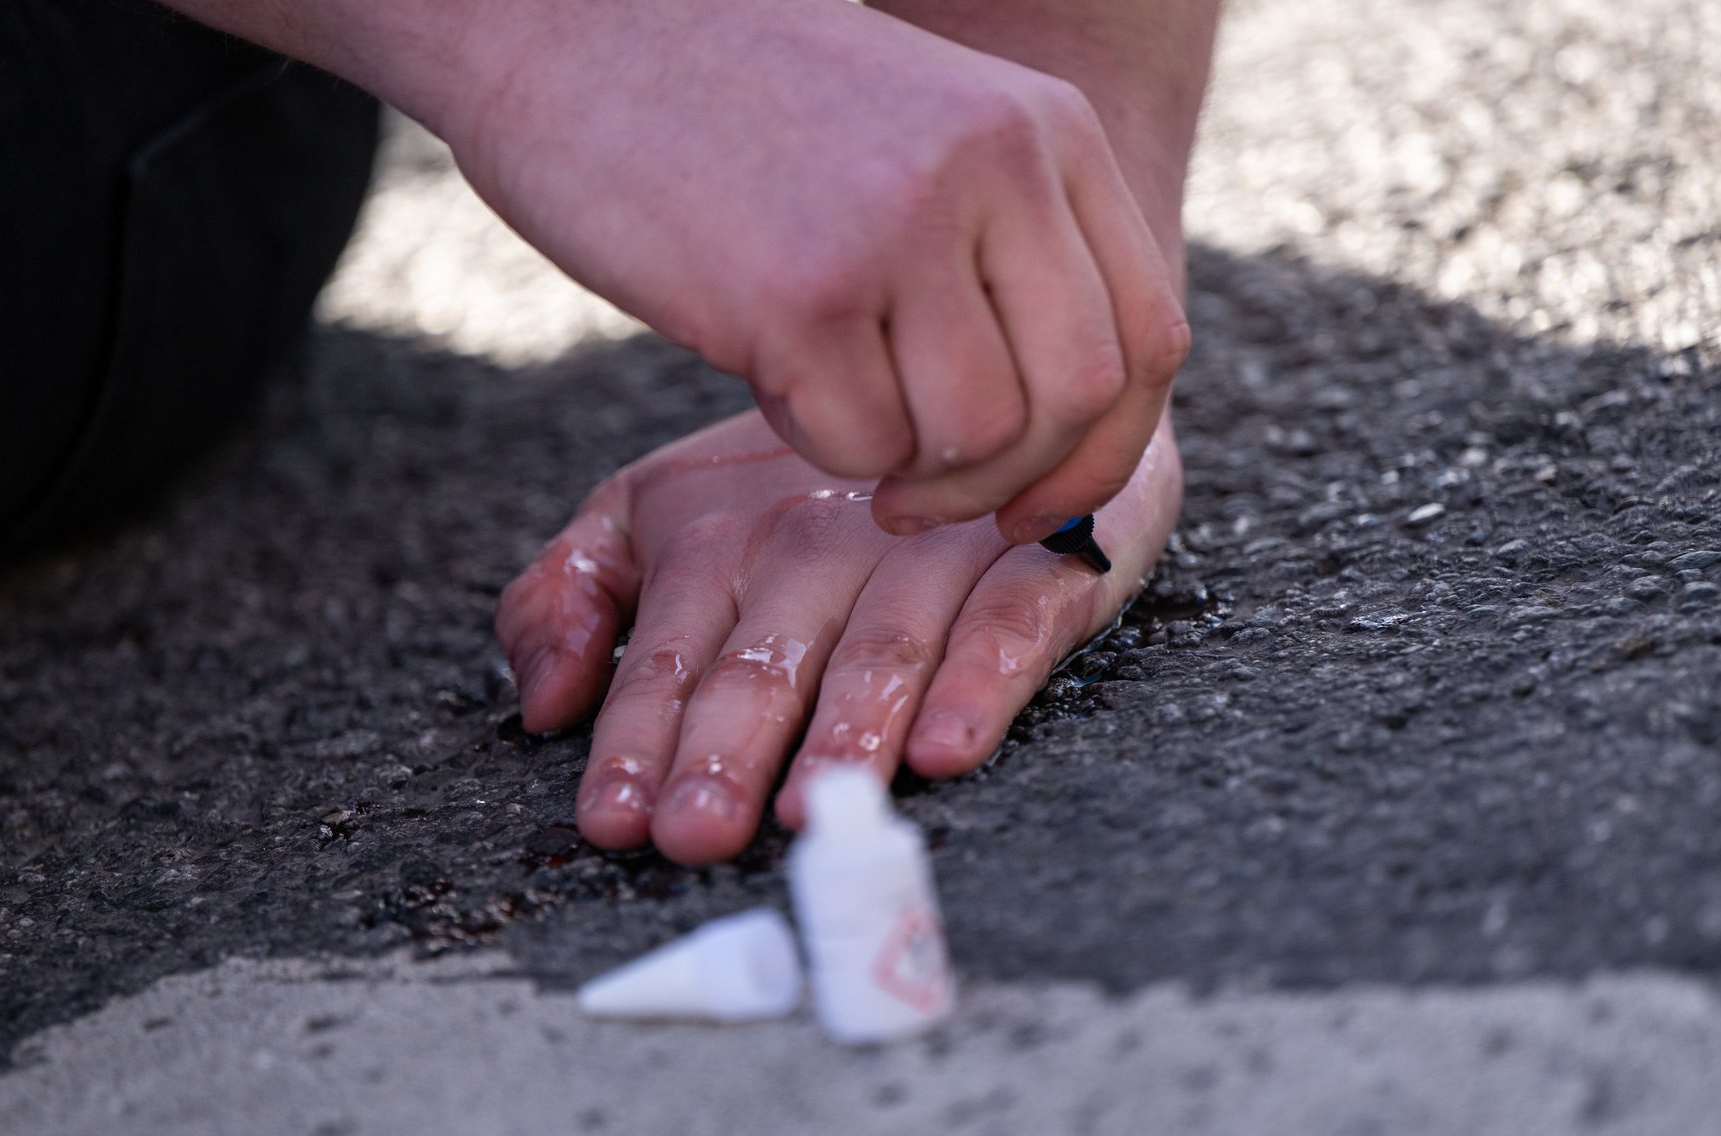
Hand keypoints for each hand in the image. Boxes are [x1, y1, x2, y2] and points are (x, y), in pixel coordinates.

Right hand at [440, 0, 1188, 541]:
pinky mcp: (799, 294)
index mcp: (1044, 130)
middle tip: (922, 497)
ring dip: (904, 468)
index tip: (1032, 502)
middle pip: (1077, 400)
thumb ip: (1005, 248)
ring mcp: (900, 229)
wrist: (573, 28)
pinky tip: (766, 372)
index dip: (1103, 451)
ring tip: (828, 405)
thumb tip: (1062, 431)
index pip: (1148, 337)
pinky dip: (816, 442)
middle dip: (1007, 486)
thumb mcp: (920, 139)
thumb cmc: (739, 106)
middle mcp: (995, 170)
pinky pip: (859, 444)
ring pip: (974, 438)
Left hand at [495, 410, 1180, 864]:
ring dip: (847, 732)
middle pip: (767, 661)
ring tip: (814, 809)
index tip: (614, 818)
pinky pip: (1009, 622)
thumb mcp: (659, 516)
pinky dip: (981, 682)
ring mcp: (928, 548)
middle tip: (698, 832)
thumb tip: (543, 703)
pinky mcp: (1033, 557)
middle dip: (727, 749)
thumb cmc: (801, 484)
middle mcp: (814, 544)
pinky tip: (947, 745)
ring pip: (883, 649)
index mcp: (715, 541)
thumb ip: (575, 596)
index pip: (667, 655)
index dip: (637, 739)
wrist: (975, 381)